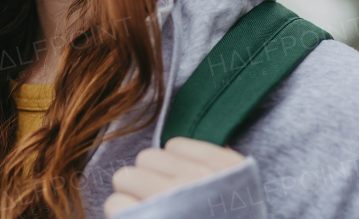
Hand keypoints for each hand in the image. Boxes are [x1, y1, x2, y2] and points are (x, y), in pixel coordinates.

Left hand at [103, 138, 243, 217]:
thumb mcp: (242, 196)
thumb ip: (218, 171)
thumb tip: (180, 153)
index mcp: (222, 171)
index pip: (174, 146)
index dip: (169, 168)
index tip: (176, 187)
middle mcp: (195, 180)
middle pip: (144, 160)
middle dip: (145, 180)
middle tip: (156, 204)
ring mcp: (169, 201)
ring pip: (124, 177)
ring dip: (129, 196)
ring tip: (144, 216)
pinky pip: (116, 204)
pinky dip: (121, 214)